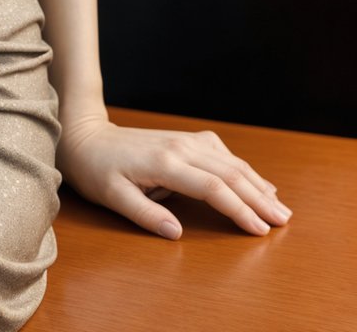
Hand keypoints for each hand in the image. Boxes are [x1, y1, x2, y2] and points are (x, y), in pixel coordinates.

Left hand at [55, 113, 292, 240]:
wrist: (85, 135)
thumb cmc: (96, 169)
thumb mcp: (112, 196)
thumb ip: (145, 214)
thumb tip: (176, 233)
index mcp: (165, 163)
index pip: (213, 187)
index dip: (239, 209)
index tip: (260, 229)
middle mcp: (180, 146)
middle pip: (230, 172)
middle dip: (259, 198)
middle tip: (283, 221)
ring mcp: (184, 139)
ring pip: (229, 160)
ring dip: (256, 182)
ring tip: (279, 205)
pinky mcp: (184, 139)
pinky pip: (221, 152)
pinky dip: (242, 168)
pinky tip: (254, 180)